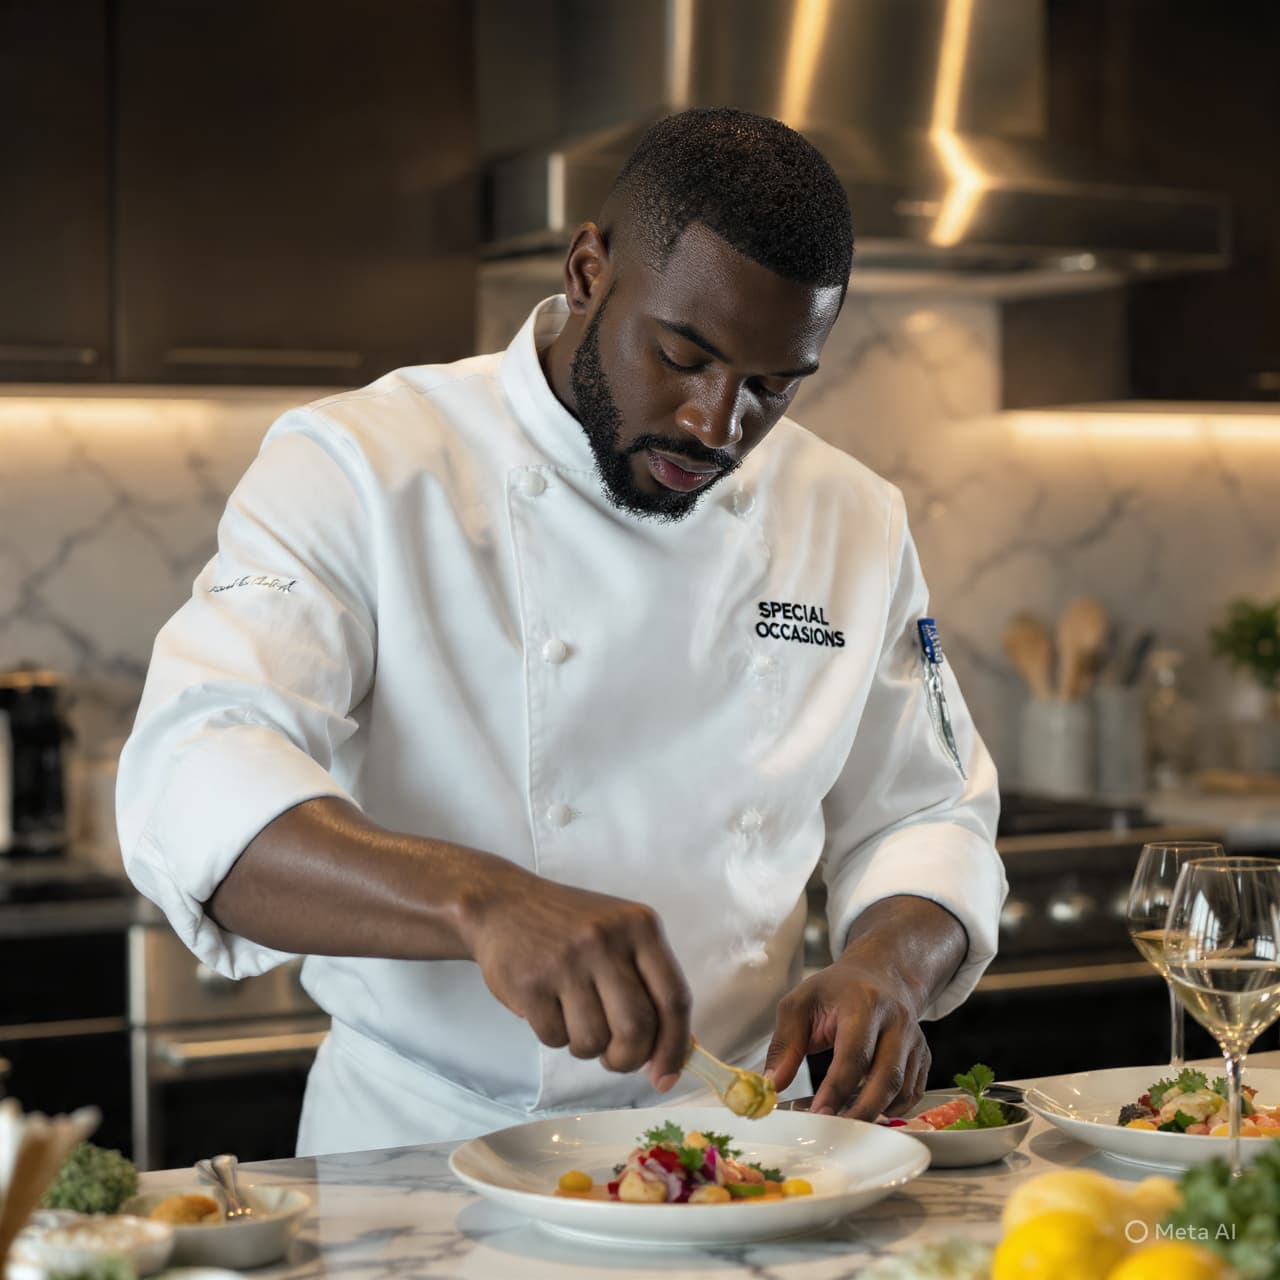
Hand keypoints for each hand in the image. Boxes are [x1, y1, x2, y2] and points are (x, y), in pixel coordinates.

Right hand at [460, 861, 691, 1090]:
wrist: (504, 904)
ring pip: (594, 1040)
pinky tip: (549, 1009)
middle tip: (615, 1059)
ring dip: (588, 1048)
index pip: (674, 998)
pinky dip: (555, 1037)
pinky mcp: (530, 982)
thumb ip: (648, 982)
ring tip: (577, 1022)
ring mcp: (567, 960)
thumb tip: (670, 1052)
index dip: (675, 1046)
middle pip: (637, 1028)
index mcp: (640, 926)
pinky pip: (555, 1038)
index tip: (665, 1076)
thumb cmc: (572, 928)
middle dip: (628, 1058)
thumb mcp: (620, 934)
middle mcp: (606, 939)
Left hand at [762, 954, 930, 1119]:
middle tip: (834, 1130)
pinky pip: (913, 1093)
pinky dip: (891, 1109)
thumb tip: (772, 1084)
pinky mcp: (923, 1056)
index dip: (837, 1088)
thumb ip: (785, 1043)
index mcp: (864, 1003)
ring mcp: (915, 1039)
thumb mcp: (800, 1004)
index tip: (818, 1114)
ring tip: (845, 1121)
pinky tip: (867, 1109)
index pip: (854, 1053)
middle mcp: (897, 1020)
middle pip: (886, 1077)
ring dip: (875, 1113)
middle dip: (860, 1111)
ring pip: (902, 1090)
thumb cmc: (835, 991)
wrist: (879, 975)